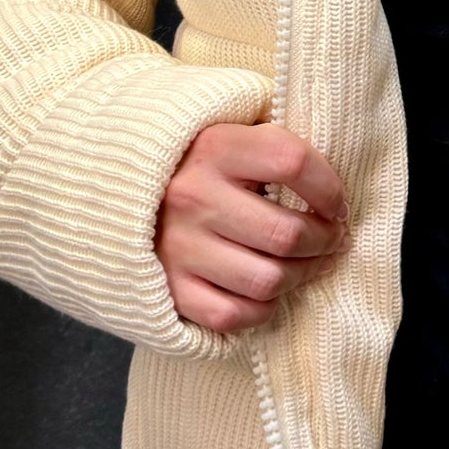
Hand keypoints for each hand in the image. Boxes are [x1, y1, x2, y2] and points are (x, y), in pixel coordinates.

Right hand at [156, 123, 347, 334]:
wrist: (111, 189)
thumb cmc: (192, 162)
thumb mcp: (228, 133)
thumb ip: (273, 147)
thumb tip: (333, 192)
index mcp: (214, 146)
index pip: (293, 162)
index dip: (330, 188)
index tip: (337, 204)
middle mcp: (193, 197)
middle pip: (287, 233)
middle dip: (325, 241)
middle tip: (332, 239)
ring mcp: (178, 247)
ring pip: (268, 280)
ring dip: (300, 276)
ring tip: (306, 264)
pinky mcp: (170, 289)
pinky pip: (234, 315)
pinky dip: (261, 309)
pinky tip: (266, 291)